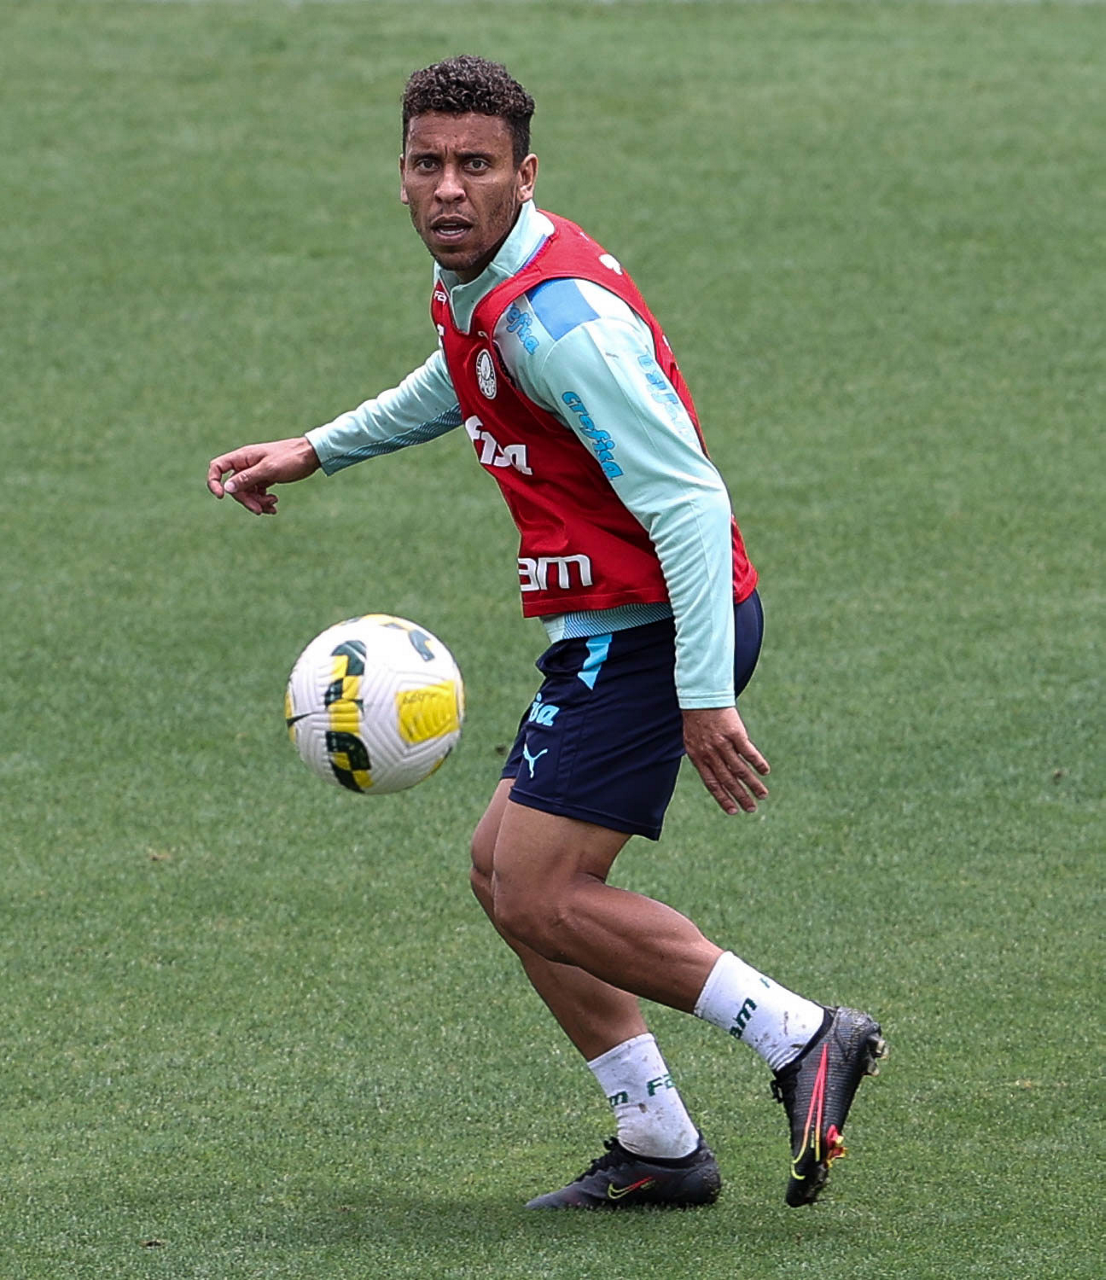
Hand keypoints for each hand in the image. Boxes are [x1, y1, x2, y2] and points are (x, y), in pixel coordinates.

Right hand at [206, 436, 320, 514]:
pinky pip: (258, 493)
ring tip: (273, 505)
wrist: (311, 456)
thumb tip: (227, 488)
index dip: (214, 482)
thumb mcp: (269, 470)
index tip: (221, 496)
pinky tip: (274, 505)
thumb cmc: (291, 458)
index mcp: (243, 457)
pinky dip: (264, 501)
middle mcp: (246, 464)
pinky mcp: (266, 478)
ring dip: (257, 502)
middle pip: (234, 486)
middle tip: (260, 510)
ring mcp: (256, 472)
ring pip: (247, 492)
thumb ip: (247, 478)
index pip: (218, 467)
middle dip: (246, 500)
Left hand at [682, 706, 769, 814]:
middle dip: (741, 797)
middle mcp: (710, 754)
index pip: (712, 784)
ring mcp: (723, 744)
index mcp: (698, 758)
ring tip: (763, 795)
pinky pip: (748, 753)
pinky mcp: (735, 733)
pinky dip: (757, 763)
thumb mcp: (693, 742)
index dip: (723, 799)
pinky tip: (765, 772)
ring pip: (740, 770)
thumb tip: (713, 775)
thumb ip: (703, 758)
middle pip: (728, 781)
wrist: (701, 697)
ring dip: (752, 784)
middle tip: (752, 809)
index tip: (734, 811)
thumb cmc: (697, 720)